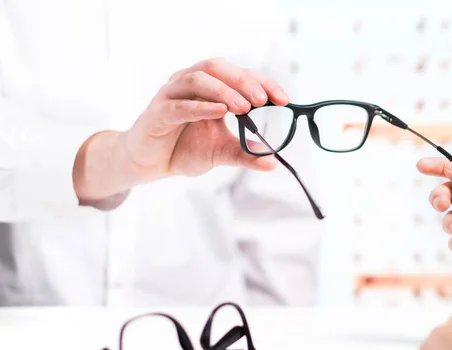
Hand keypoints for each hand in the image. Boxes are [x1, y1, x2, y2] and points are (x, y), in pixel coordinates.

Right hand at [74, 58, 287, 204]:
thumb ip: (245, 154)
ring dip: (223, 90)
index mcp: (210, 87)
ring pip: (198, 79)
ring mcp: (173, 95)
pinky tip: (218, 112)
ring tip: (243, 107)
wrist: (150, 162)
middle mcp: (190, 84)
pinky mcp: (158, 112)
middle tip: (263, 100)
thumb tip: (272, 163)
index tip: (284, 99)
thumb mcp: (221, 152)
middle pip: (217, 67)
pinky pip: (179, 105)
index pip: (240, 75)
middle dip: (243, 81)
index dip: (263, 83)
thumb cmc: (184, 148)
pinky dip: (201, 107)